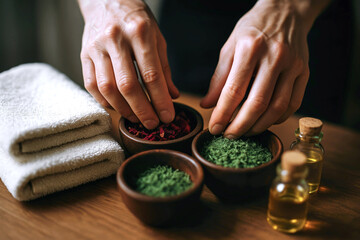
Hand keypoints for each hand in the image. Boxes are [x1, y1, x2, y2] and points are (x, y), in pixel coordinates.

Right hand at [78, 0, 178, 128]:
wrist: (107, 0)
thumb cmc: (136, 21)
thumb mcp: (157, 38)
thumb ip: (164, 68)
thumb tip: (173, 96)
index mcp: (139, 32)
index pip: (151, 75)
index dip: (160, 100)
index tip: (168, 117)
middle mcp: (115, 39)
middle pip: (128, 85)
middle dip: (142, 110)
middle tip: (153, 124)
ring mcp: (96, 47)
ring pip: (108, 88)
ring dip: (123, 109)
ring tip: (136, 118)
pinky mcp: (84, 54)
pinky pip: (92, 85)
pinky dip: (105, 102)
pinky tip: (118, 107)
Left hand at [201, 0, 327, 137]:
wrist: (286, 11)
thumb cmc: (253, 29)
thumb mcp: (230, 47)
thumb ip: (219, 77)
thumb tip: (208, 104)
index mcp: (251, 48)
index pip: (234, 90)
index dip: (222, 113)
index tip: (214, 128)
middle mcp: (274, 57)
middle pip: (257, 103)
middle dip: (240, 126)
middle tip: (228, 135)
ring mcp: (293, 65)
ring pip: (277, 108)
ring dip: (258, 126)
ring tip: (244, 132)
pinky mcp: (304, 72)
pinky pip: (293, 104)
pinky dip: (277, 118)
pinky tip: (264, 121)